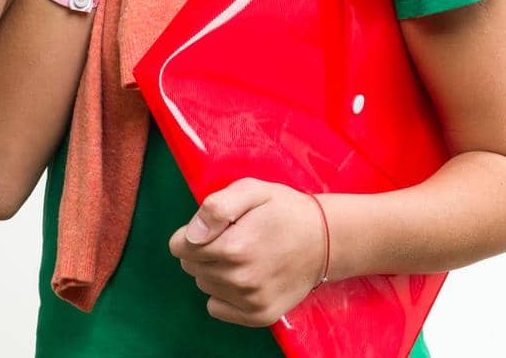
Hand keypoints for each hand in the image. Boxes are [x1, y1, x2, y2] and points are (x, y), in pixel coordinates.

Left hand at [168, 178, 329, 327]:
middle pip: (190, 266)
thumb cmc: (285, 210)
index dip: (194, 232)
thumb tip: (191, 234)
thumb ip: (217, 207)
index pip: (180, 246)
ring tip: (243, 255)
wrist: (325, 241)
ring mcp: (250, 300)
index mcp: (234, 246)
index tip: (217, 226)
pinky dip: (224, 294)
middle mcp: (240, 279)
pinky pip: (216, 308)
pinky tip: (245, 277)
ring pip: (204, 285)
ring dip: (214, 270)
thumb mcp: (252, 190)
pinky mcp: (259, 315)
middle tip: (234, 237)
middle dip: (203, 250)